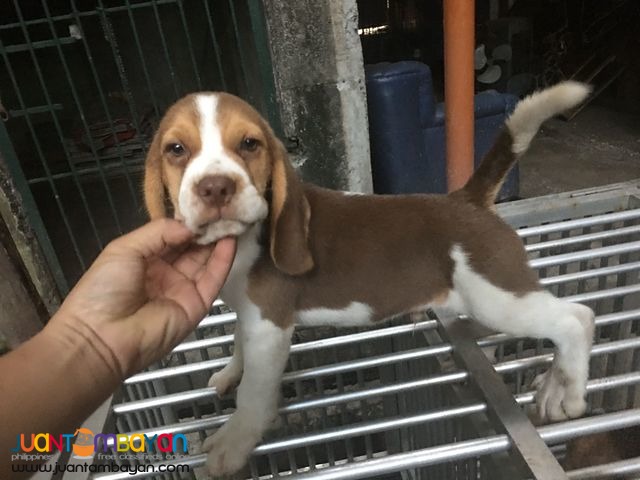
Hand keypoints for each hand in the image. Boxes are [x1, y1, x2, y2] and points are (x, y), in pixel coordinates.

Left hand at [50, 219, 235, 378]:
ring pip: (206, 260)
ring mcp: (183, 289)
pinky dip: (223, 259)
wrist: (101, 338)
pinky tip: (230, 239)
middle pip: (193, 246)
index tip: (204, 204)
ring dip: (219, 239)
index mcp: (145, 259)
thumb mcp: (124, 249)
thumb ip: (159, 232)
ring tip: (232, 217)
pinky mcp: (197, 305)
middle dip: (207, 227)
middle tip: (224, 207)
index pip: (173, 235)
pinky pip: (213, 279)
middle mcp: (166, 272)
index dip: (188, 221)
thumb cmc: (104, 289)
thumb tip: (190, 226)